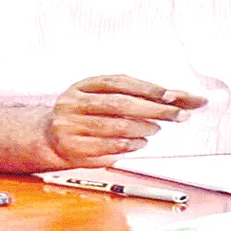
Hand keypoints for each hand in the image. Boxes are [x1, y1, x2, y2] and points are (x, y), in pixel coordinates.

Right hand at [44, 74, 206, 165]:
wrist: (49, 137)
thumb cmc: (86, 115)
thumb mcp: (103, 98)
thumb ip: (136, 97)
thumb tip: (180, 98)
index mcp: (84, 85)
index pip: (120, 82)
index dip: (148, 88)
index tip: (173, 95)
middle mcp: (74, 103)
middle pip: (120, 104)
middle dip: (154, 109)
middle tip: (178, 114)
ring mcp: (71, 126)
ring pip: (115, 126)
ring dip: (142, 129)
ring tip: (157, 129)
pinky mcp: (73, 148)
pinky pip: (107, 147)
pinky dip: (129, 146)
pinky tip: (140, 143)